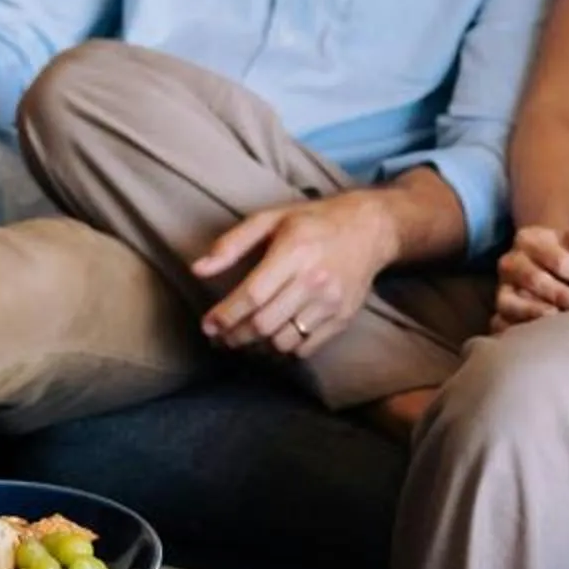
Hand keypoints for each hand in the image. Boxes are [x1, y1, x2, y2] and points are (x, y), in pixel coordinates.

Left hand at [192, 196, 398, 358]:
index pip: (252, 296)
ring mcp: (332, 302)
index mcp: (294, 251)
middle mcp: (314, 280)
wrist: (370, 228)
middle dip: (235, 336)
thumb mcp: (271, 218)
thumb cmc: (314, 221)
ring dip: (258, 346)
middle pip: (265, 324)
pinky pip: (306, 349)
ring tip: (245, 338)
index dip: (225, 316)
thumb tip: (197, 269)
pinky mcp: (343, 318)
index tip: (208, 325)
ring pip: (284, 342)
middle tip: (221, 336)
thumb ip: (232, 243)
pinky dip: (285, 350)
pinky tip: (273, 338)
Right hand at [491, 222, 568, 330]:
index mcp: (530, 239)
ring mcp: (502, 288)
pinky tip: (535, 339)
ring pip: (512, 302)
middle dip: (562, 295)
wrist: (541, 259)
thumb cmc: (567, 251)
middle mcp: (510, 262)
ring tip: (559, 321)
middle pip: (536, 280)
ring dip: (536, 312)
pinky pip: (500, 322)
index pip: (560, 260)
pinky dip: (514, 331)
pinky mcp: (499, 311)